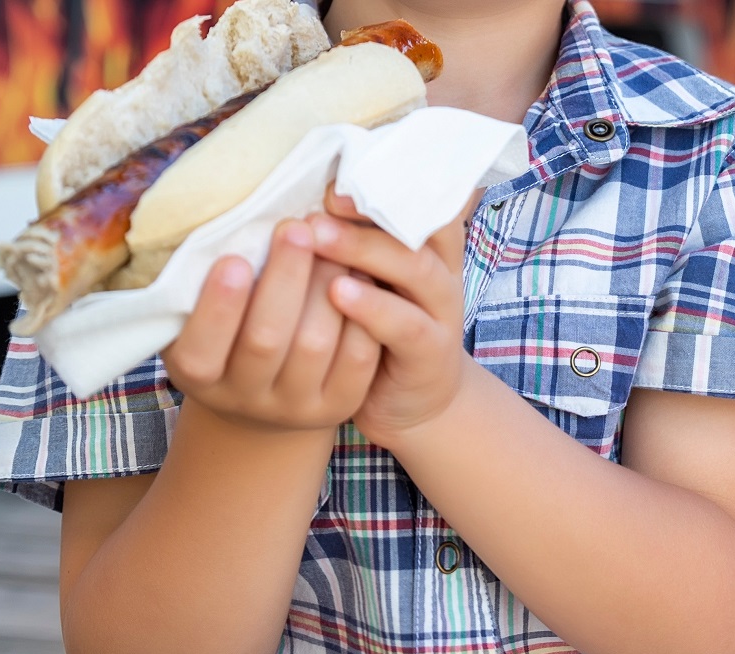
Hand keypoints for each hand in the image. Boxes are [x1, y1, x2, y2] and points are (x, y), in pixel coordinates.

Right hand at [162, 220, 380, 432]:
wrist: (265, 394)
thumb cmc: (227, 331)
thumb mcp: (198, 314)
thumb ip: (202, 281)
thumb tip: (226, 219)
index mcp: (198, 376)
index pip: (201, 350)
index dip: (218, 306)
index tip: (233, 258)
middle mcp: (245, 398)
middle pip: (266, 341)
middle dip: (283, 279)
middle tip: (295, 228)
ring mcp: (295, 407)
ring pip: (316, 345)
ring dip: (326, 284)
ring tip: (331, 239)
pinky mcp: (339, 405)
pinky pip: (357, 358)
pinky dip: (361, 311)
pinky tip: (358, 272)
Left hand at [310, 186, 475, 448]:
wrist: (409, 402)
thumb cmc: (376, 331)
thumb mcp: (370, 280)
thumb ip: (349, 244)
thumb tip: (293, 197)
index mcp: (425, 246)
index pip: (419, 196)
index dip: (383, 179)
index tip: (334, 170)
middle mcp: (440, 271)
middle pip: (416, 225)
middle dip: (366, 210)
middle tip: (318, 200)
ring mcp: (440, 311)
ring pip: (415, 268)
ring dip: (365, 249)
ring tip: (317, 237)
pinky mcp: (431, 351)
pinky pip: (406, 325)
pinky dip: (372, 308)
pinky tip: (337, 294)